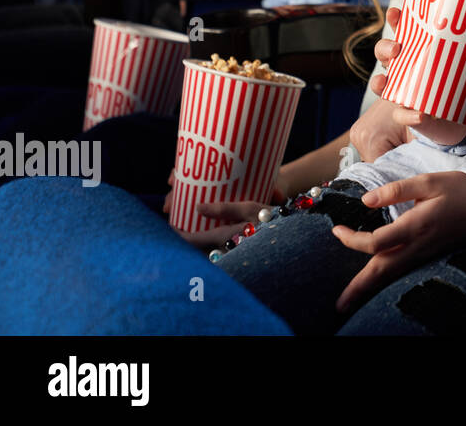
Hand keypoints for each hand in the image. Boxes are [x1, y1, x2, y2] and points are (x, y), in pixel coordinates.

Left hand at [165, 168, 287, 248]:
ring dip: (198, 244)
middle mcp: (227, 250)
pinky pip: (221, 253)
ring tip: (193, 231)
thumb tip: (197, 207)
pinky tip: (214, 238)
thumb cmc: (275, 219)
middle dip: (186, 240)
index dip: (177, 236)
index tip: (167, 228)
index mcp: (227, 237)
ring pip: (208, 252)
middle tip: (178, 228)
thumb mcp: (252, 208)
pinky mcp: (243, 257)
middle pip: (198, 249)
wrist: (298, 235)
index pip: (193, 240)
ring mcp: (235, 256)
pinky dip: (212, 247)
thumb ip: (224, 208)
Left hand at [332, 172, 465, 311]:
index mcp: (415, 226)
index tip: (337, 230)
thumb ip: (397, 189)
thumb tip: (366, 201)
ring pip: (392, 277)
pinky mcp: (430, 256)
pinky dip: (385, 281)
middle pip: (382, 272)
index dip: (352, 239)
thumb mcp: (430, 181)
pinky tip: (376, 284)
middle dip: (358, 289)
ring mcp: (425, 255)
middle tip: (338, 305)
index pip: (376, 242)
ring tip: (350, 302)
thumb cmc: (461, 191)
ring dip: (370, 290)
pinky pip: (402, 273)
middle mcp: (418, 246)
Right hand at [368, 7, 465, 146]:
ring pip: (381, 83)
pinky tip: (419, 114)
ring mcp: (405, 92)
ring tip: (387, 79)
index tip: (395, 13)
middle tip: (397, 47)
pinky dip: (407, 115)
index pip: (403, 31)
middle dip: (384, 47)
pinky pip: (401, 115)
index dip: (395, 21)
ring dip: (379, 80)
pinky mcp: (410, 115)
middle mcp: (407, 69)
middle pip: (384, 53)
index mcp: (421, 51)